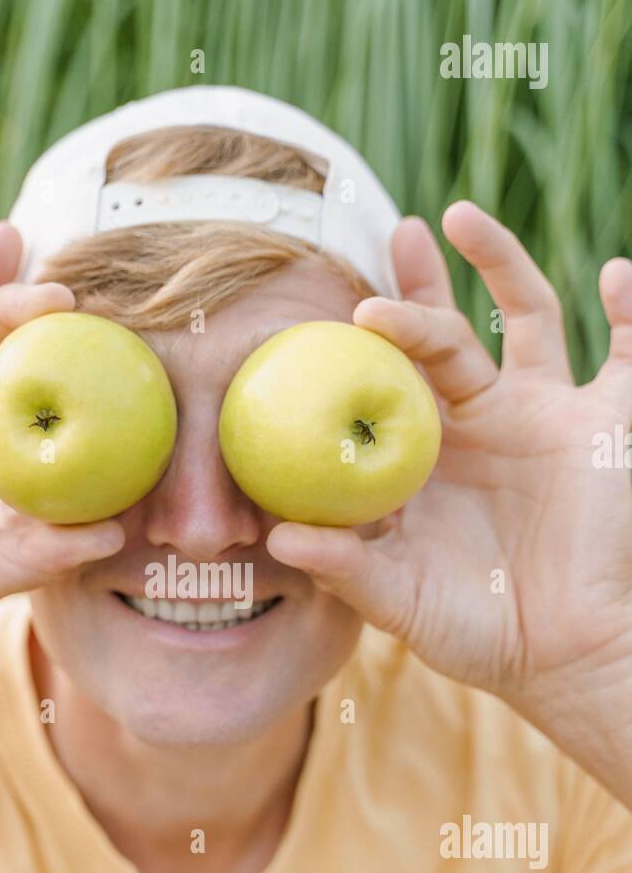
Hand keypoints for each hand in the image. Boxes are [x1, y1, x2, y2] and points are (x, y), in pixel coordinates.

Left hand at [267, 203, 631, 710]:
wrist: (562, 657)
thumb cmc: (474, 631)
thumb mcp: (402, 602)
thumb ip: (347, 569)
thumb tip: (277, 537)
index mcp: (425, 453)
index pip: (388, 379)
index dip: (365, 343)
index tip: (332, 305)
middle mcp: (481, 422)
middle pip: (447, 333)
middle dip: (421, 283)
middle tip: (393, 231)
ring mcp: (545, 415)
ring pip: (528, 318)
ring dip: (500, 263)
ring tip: (460, 215)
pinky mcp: (605, 425)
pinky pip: (630, 353)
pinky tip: (615, 275)